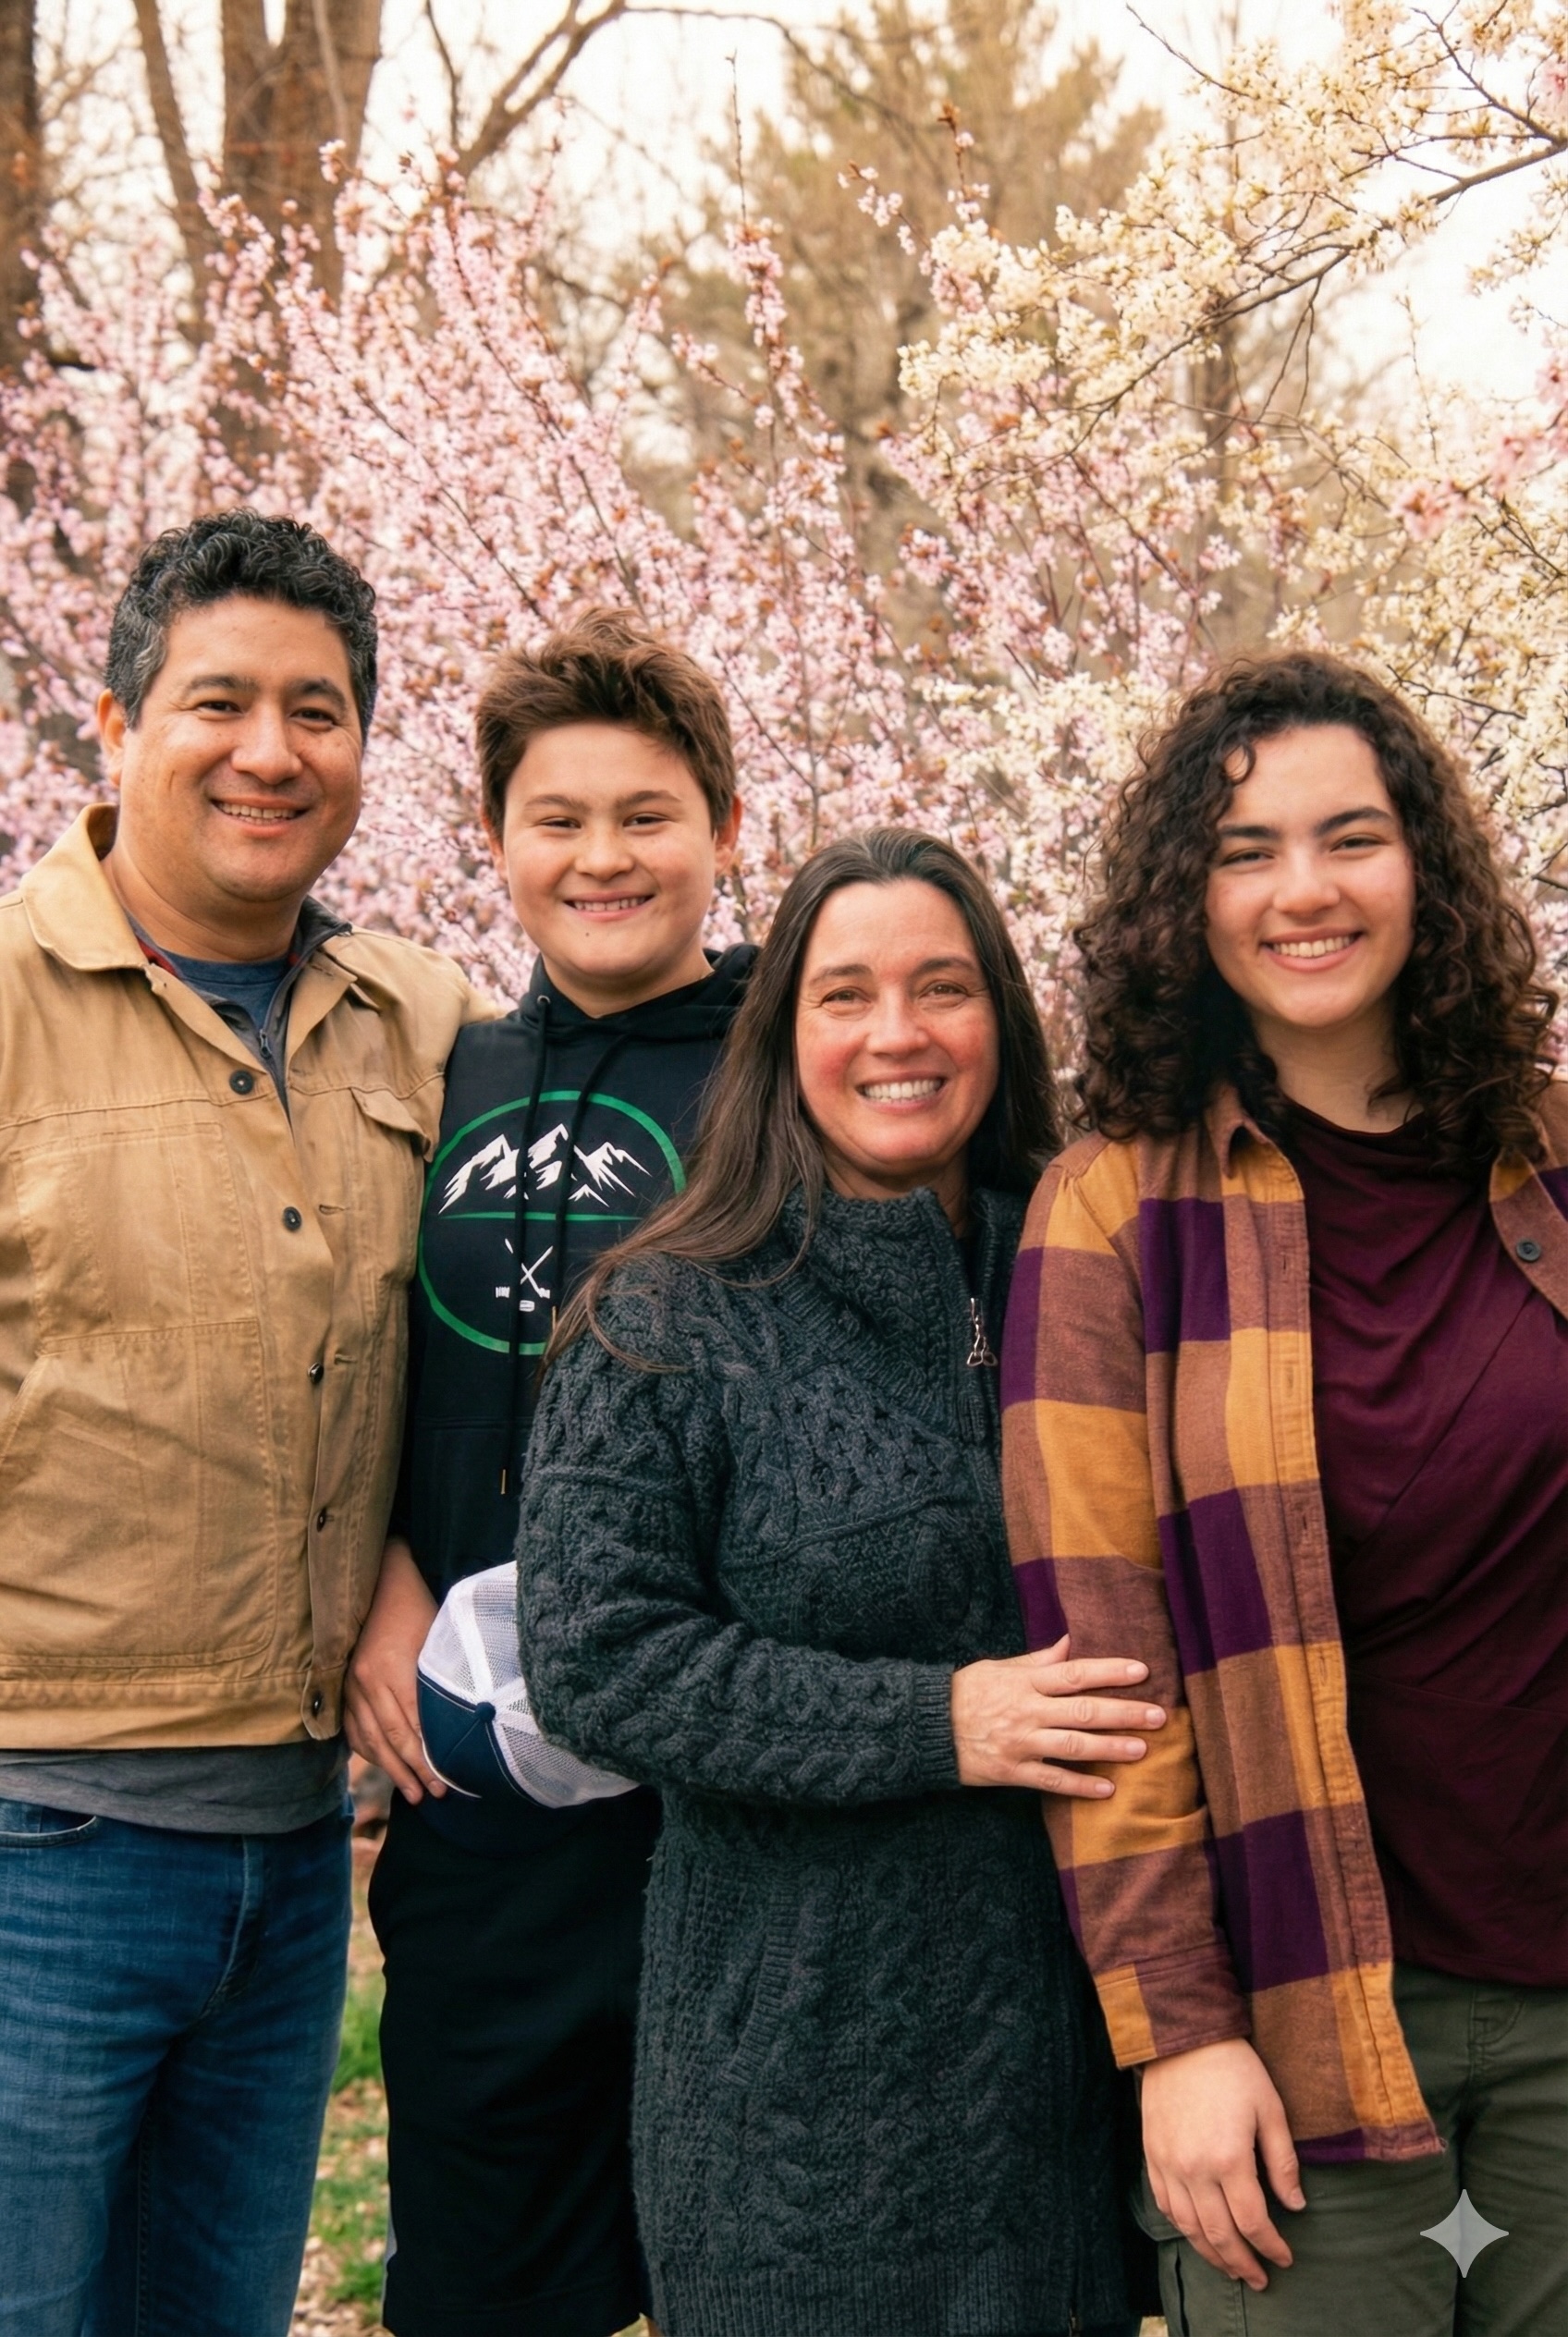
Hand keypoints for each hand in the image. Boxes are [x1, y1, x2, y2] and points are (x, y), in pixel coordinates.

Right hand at [343, 1537, 444, 1802]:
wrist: (374, 1580)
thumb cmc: (415, 1606)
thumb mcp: (435, 1637)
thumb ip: (440, 1679)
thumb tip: (461, 1721)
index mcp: (395, 1667)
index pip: (416, 1725)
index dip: (432, 1757)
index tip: (450, 1779)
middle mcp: (368, 1681)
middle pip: (394, 1738)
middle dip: (416, 1770)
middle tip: (435, 1795)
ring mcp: (351, 1685)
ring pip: (372, 1739)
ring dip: (393, 1769)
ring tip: (414, 1794)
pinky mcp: (342, 1686)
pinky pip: (353, 1729)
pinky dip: (369, 1751)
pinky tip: (385, 1766)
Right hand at [950, 1634, 1163, 1794]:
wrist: (925, 1728)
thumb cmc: (964, 1692)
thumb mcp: (997, 1667)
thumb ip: (1036, 1660)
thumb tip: (1069, 1643)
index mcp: (1025, 1681)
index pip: (1075, 1673)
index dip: (1110, 1671)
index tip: (1142, 1670)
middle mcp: (1027, 1711)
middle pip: (1083, 1711)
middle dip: (1124, 1713)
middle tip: (1159, 1715)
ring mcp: (1021, 1743)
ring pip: (1073, 1746)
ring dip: (1110, 1748)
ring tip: (1142, 1749)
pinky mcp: (1012, 1771)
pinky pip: (1051, 1780)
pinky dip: (1080, 1785)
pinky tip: (1107, 1789)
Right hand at [1141, 2038, 1304, 2287]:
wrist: (1181, 2036)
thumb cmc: (1234, 2069)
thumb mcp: (1271, 2109)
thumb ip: (1282, 2162)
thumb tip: (1295, 2206)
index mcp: (1229, 2159)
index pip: (1253, 2222)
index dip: (1271, 2246)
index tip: (1285, 2259)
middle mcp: (1194, 2169)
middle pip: (1219, 2234)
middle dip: (1242, 2263)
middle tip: (1259, 2280)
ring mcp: (1168, 2164)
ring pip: (1188, 2227)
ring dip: (1211, 2254)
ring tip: (1230, 2269)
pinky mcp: (1151, 2154)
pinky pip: (1164, 2205)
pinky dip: (1182, 2228)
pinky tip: (1196, 2235)